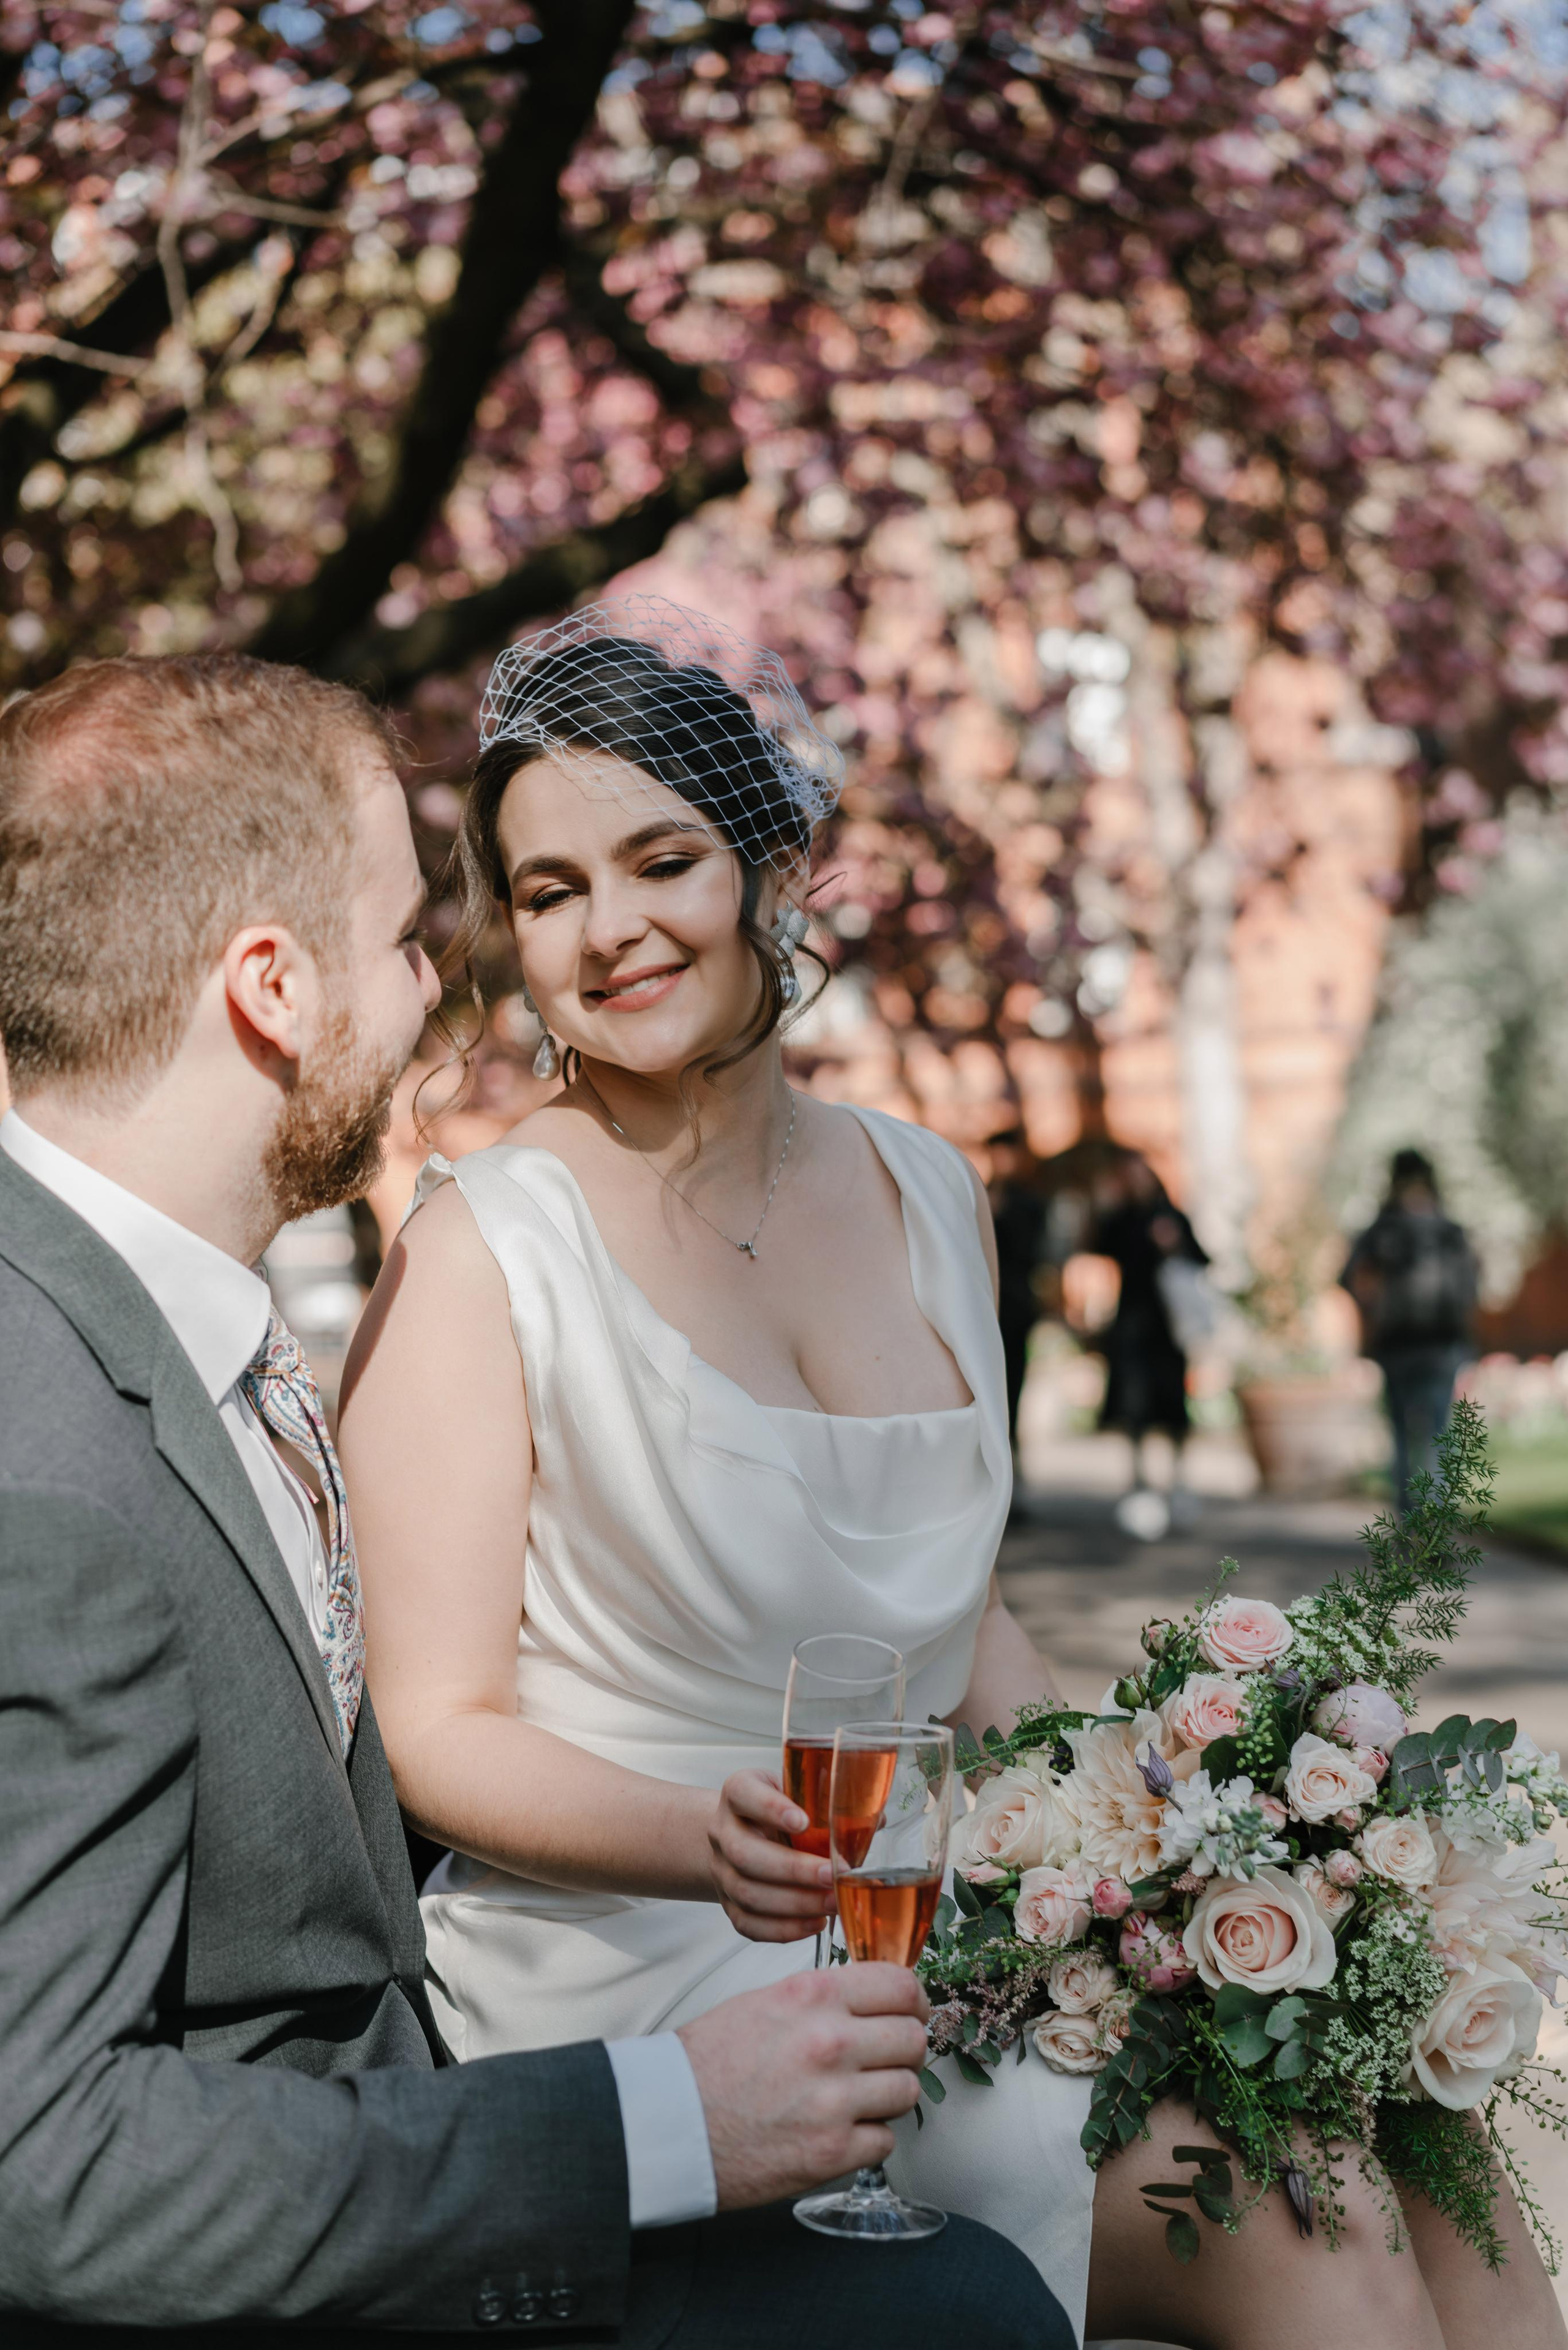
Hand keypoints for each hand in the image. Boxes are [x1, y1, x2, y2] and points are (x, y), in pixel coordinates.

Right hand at [677, 1966, 929, 2209]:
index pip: (900, 1985)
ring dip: (888, 2095)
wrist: (670, 2123)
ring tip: (857, 2097)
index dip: (911, 2000)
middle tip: (883, 2059)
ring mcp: (834, 2101)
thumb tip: (872, 2003)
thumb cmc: (707, 2063)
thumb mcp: (765, 2002)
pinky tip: (838, 2130)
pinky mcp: (832, 2152)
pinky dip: (867, 2138)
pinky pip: (885, 2141)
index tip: (909, 2011)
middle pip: (912, 2039)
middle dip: (902, 2049)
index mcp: (813, 1996)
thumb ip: (823, 1999)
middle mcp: (830, 2042)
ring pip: (907, 2090)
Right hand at [707, 1768, 832, 1943]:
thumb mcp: (796, 1793)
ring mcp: (721, 1870)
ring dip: (795, 1903)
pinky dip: (784, 1928)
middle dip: (792, 1869)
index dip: (771, 1808)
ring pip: (748, 1893)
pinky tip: (815, 1923)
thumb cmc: (778, 1812)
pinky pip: (749, 1923)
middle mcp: (724, 1830)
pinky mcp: (728, 1904)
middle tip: (831, 1875)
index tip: (804, 1821)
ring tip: (832, 1903)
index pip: (743, 1793)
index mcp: (738, 1793)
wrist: (742, 1834)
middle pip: (745, 1854)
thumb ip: (830, 1803)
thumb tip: (879, 1820)